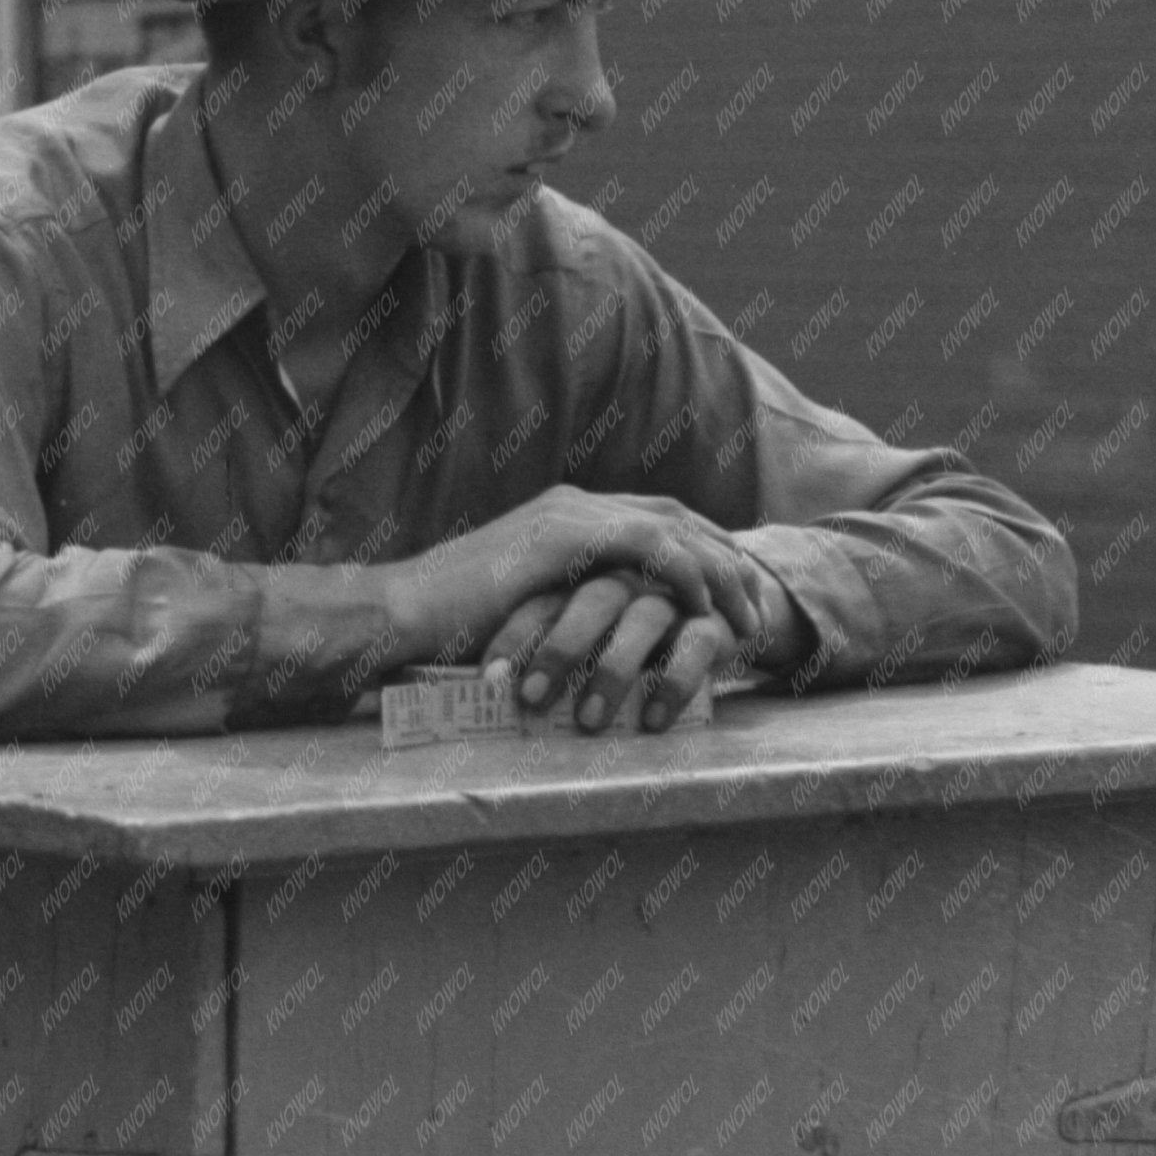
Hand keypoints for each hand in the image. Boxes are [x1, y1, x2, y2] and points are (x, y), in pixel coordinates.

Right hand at [399, 489, 794, 717]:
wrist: (395, 619)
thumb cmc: (444, 634)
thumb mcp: (522, 620)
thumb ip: (563, 615)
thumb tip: (594, 649)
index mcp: (567, 520)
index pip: (659, 524)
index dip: (706, 556)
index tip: (737, 597)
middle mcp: (575, 506)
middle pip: (679, 518)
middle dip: (728, 560)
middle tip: (759, 606)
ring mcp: (569, 515)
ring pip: (675, 527)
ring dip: (721, 571)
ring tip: (748, 618)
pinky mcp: (563, 536)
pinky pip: (649, 544)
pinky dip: (687, 573)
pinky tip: (707, 610)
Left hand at [489, 568, 734, 734]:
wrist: (716, 622)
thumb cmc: (630, 643)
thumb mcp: (582, 641)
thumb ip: (543, 653)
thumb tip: (480, 700)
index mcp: (587, 576)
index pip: (544, 598)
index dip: (515, 636)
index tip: (486, 682)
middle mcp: (629, 579)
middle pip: (591, 597)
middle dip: (560, 648)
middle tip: (532, 699)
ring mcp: (673, 597)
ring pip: (644, 617)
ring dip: (614, 669)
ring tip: (589, 722)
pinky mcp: (714, 621)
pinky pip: (696, 645)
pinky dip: (674, 682)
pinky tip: (653, 721)